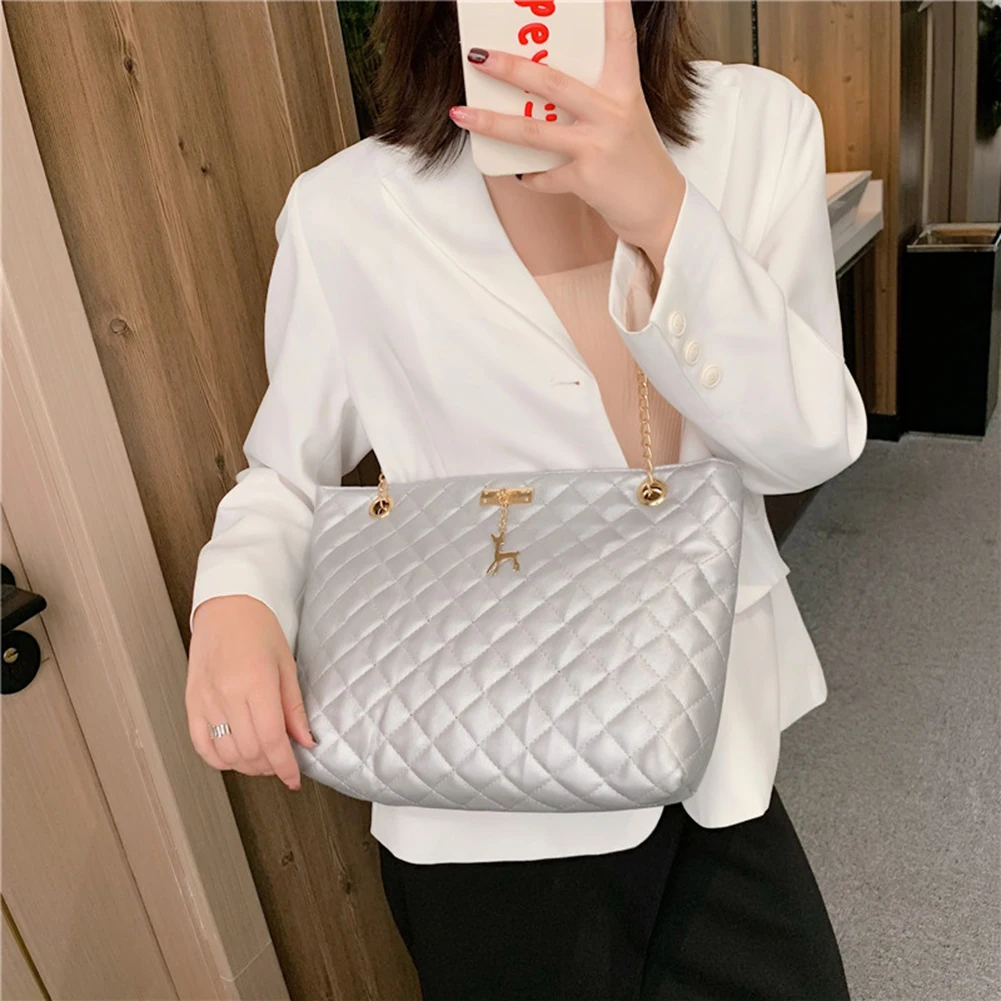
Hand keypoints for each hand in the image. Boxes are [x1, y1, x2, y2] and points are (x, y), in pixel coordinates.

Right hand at [186, 595, 315, 790]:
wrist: (226, 608)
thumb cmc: (259, 630)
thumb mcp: (287, 664)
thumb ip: (294, 708)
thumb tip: (305, 742)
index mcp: (255, 682)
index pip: (271, 739)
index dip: (284, 766)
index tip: (294, 779)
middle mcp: (226, 695)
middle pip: (249, 751)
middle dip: (270, 766)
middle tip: (282, 763)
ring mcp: (204, 701)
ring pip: (225, 754)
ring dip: (247, 765)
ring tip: (263, 759)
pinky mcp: (190, 704)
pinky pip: (201, 745)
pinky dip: (220, 759)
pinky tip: (236, 755)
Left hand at [449, 0, 685, 271]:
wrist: (661, 210)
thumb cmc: (638, 163)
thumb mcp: (625, 121)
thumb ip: (593, 102)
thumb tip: (543, 94)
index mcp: (624, 91)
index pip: (620, 39)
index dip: (612, 9)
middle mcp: (612, 113)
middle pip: (553, 82)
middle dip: (511, 67)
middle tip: (478, 56)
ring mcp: (598, 146)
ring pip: (534, 131)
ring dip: (492, 122)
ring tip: (462, 113)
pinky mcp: (586, 179)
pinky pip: (543, 175)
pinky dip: (528, 176)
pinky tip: (522, 174)